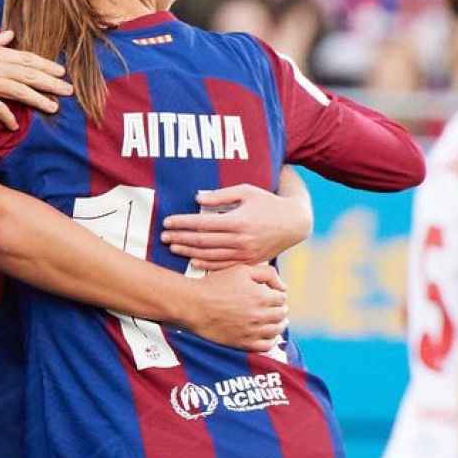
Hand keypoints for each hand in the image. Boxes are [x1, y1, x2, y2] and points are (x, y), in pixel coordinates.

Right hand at [0, 30, 71, 130]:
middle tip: (69, 90)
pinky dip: (7, 117)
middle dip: (51, 83)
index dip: (46, 65)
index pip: (28, 59)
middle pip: (30, 75)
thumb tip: (10, 34)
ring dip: (38, 100)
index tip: (61, 71)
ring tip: (54, 108)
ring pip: (20, 91)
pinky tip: (15, 126)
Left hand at [160, 183, 312, 269]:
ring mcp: (245, 254)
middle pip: (202, 241)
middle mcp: (240, 240)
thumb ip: (221, 195)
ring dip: (188, 252)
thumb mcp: (246, 191)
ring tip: (173, 247)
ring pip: (209, 255)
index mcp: (238, 221)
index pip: (202, 223)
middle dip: (180, 238)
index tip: (167, 221)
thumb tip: (197, 198)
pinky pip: (223, 266)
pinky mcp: (249, 262)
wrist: (294, 223)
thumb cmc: (268, 202)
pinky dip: (206, 264)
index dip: (182, 223)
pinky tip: (192, 261)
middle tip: (163, 236)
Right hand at [183, 264, 287, 351]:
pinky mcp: (243, 342)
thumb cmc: (215, 285)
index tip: (272, 295)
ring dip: (279, 324)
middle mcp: (260, 315)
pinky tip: (268, 335)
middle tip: (276, 308)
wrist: (194, 304)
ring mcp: (252, 331)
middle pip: (281, 314)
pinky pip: (266, 346)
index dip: (278, 295)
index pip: (282, 298)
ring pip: (276, 330)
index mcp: (262, 296)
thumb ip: (267, 274)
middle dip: (280, 309)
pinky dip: (271, 340)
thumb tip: (283, 287)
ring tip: (276, 321)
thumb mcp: (241, 270)